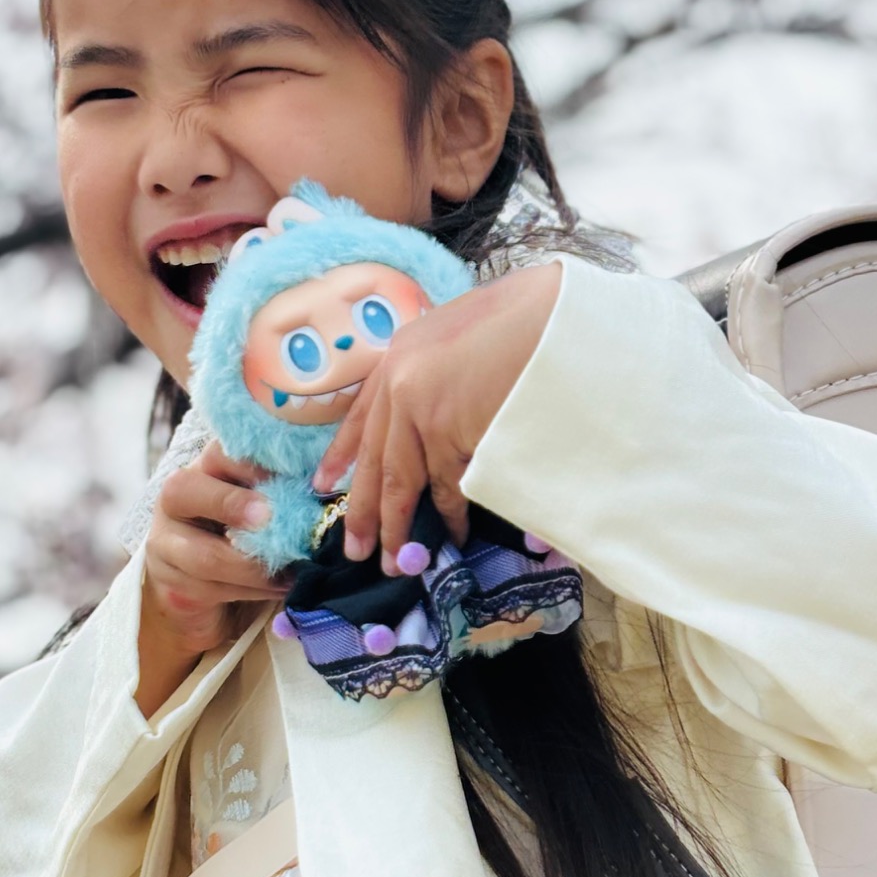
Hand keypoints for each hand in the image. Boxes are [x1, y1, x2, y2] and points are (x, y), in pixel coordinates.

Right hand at [136, 442, 287, 715]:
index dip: (252, 462)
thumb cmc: (246, 534)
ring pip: (205, 556)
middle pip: (184, 491)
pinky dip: (255, 591)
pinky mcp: (172, 584)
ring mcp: (164, 543)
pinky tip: (283, 588)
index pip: (218, 452)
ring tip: (295, 570)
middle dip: (232, 504)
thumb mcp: (263, 503)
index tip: (293, 474)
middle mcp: (175, 499)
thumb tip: (333, 482)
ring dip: (256, 567)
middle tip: (271, 517)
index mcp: (203, 467)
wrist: (204, 590)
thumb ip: (284, 490)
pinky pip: (212, 590)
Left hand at [313, 262, 561, 572]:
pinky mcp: (450, 431)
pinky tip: (453, 534)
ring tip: (398, 560)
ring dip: (401, 525)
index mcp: (400, 355)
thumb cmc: (524, 320)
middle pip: (375, 459)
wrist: (554, 315)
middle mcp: (400, 381)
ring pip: (403, 481)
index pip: (361, 414)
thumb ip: (437, 372)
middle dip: (363, 510)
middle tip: (355, 550)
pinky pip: (447, 485)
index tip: (322, 486)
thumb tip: (436, 415)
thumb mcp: (463, 336)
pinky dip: (451, 514)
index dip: (341, 454)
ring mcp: (422, 408)